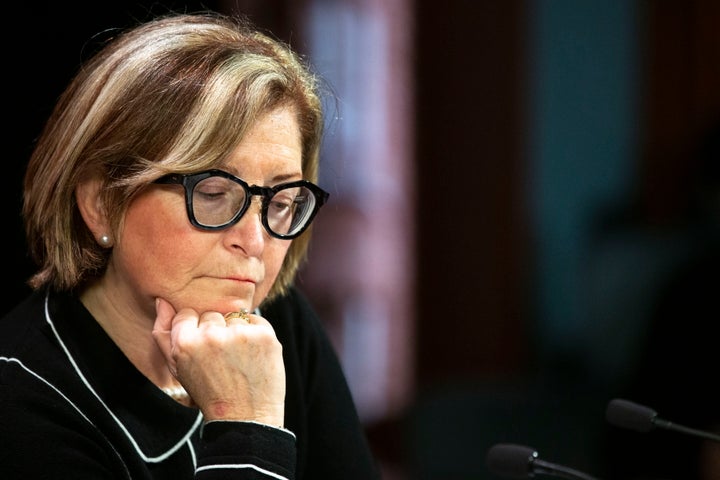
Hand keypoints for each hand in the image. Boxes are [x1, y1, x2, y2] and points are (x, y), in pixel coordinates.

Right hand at [152, 297, 285, 425]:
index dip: (195, 331)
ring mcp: (240, 334)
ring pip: (234, 317)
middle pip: (212, 314)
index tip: (203, 351)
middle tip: (221, 360)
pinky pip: (256, 320)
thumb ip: (163, 333)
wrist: (246, 417)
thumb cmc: (209, 392)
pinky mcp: (265, 335)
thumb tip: (162, 301)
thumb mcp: (178, 368)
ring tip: (237, 359)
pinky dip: (256, 334)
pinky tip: (253, 356)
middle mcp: (211, 336)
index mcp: (185, 343)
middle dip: (216, 332)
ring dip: (237, 333)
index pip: (187, 313)